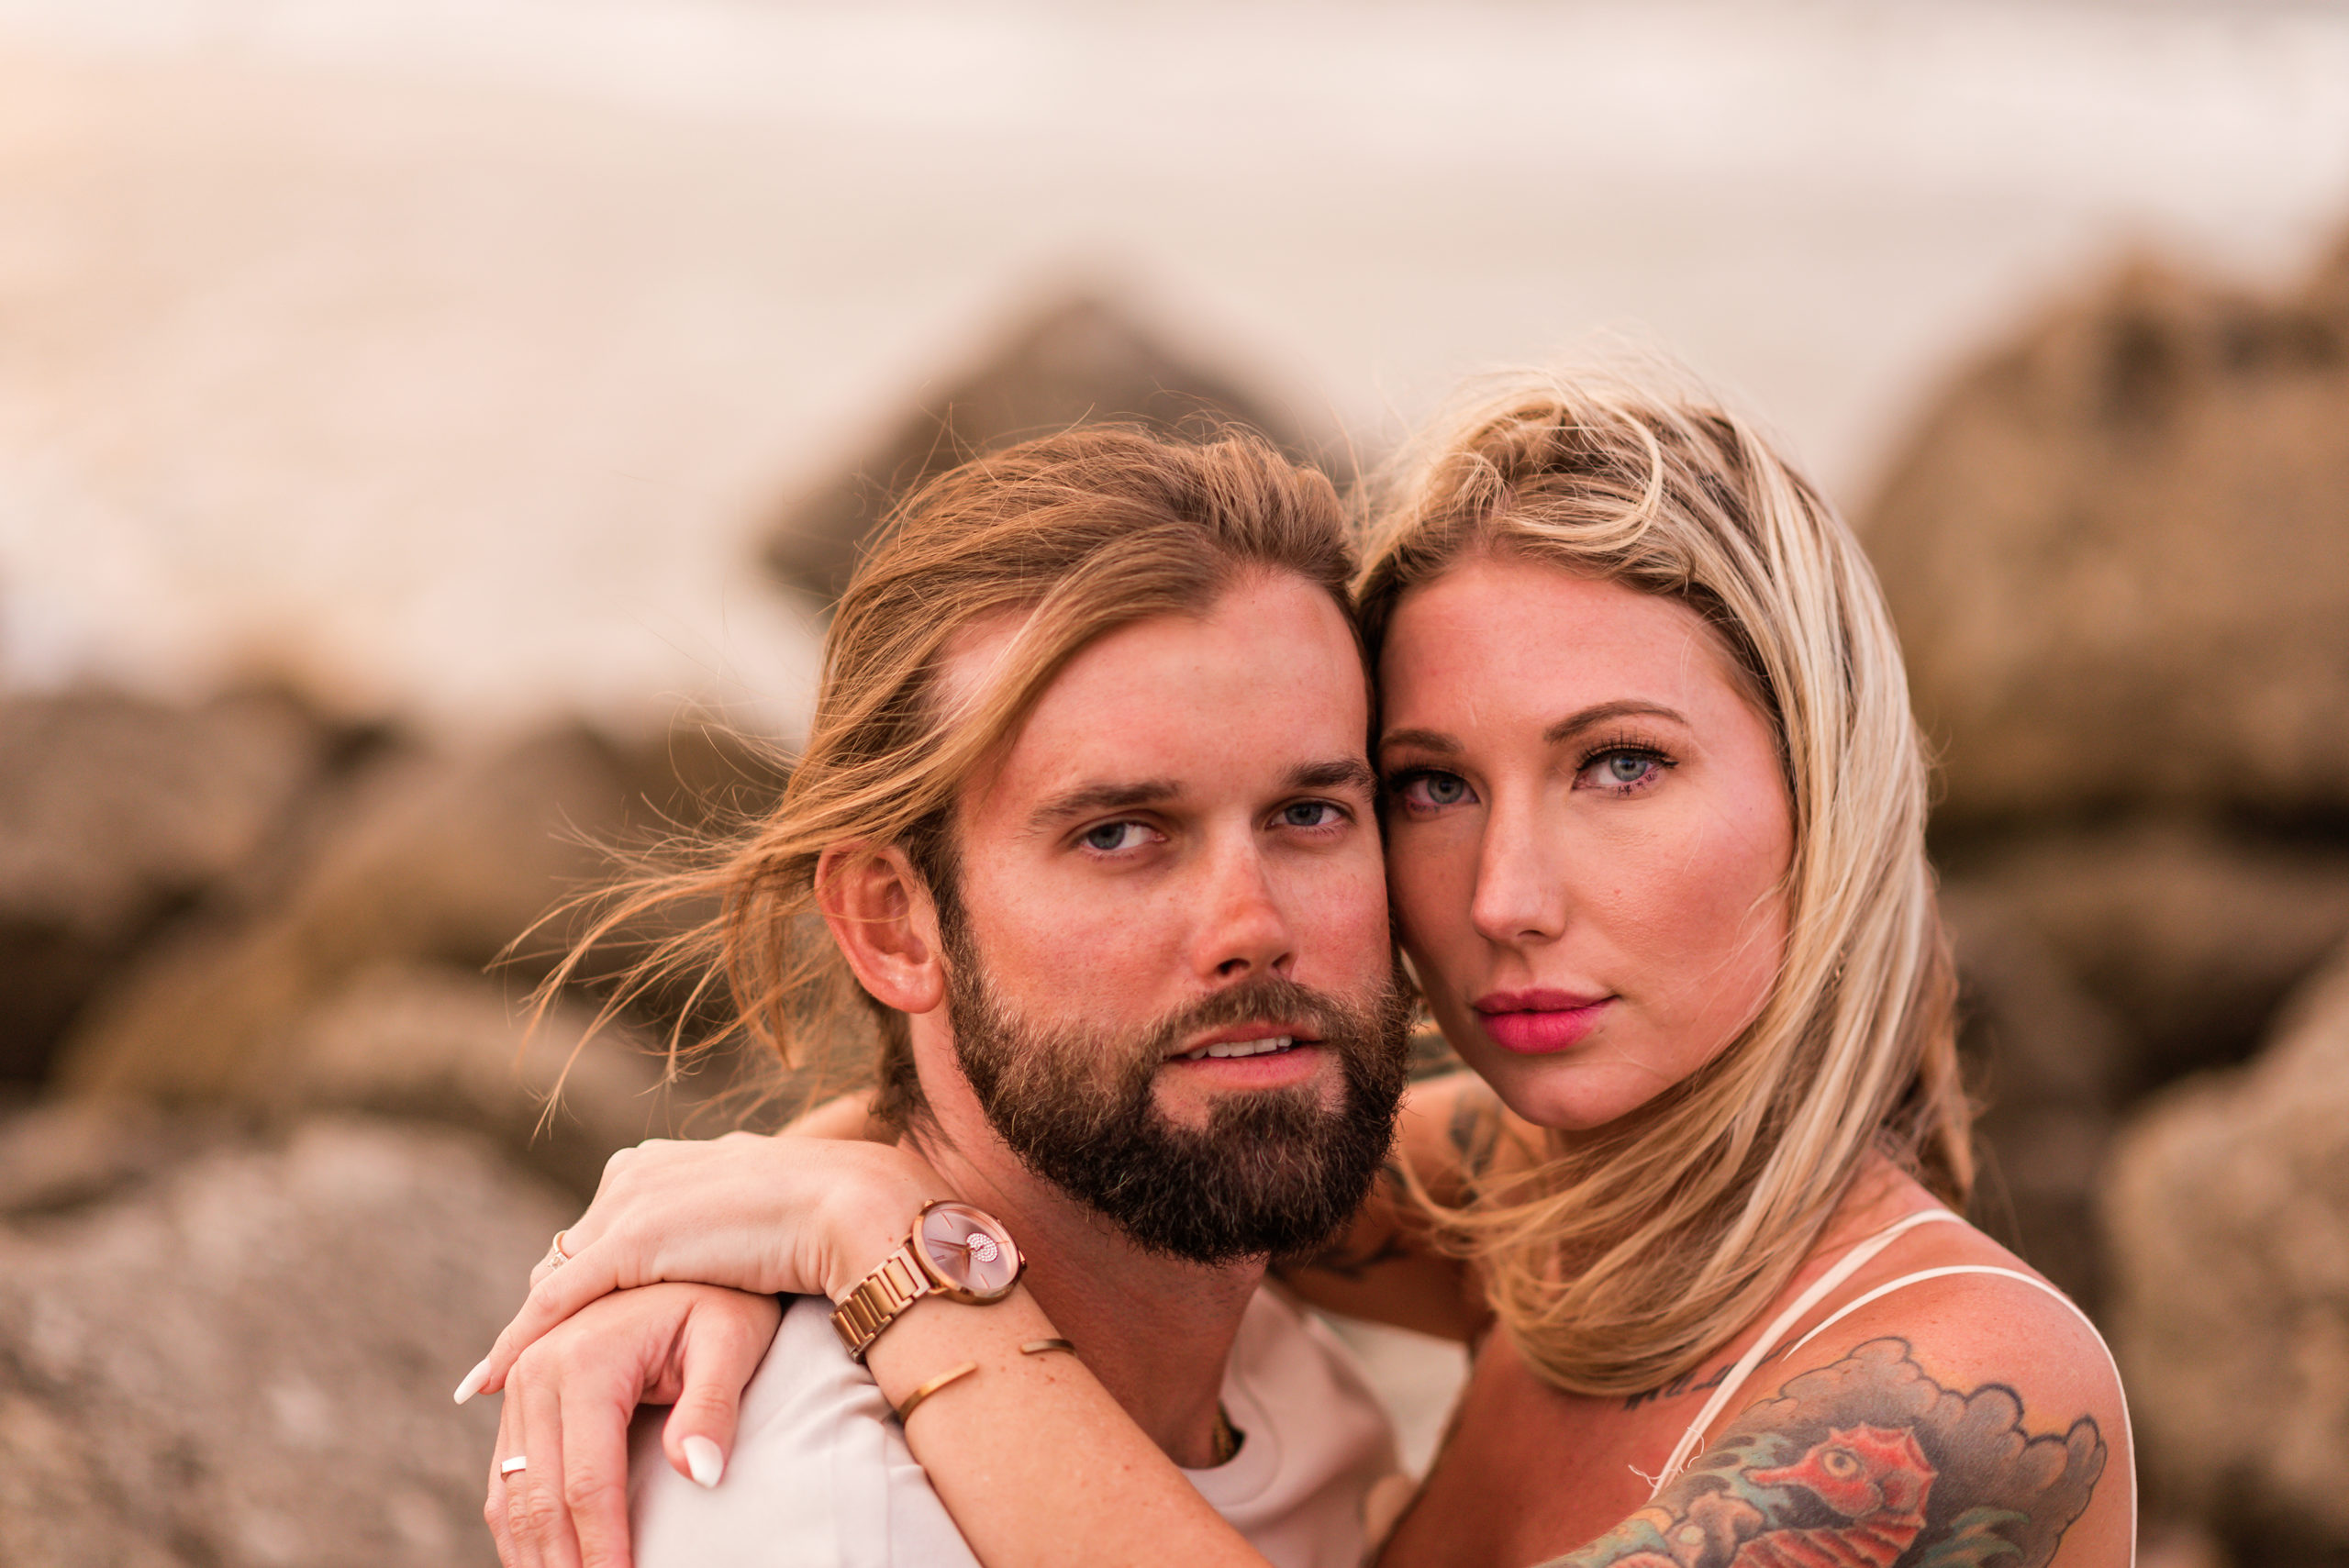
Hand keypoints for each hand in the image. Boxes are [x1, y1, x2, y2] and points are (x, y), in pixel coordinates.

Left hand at [460, 1131, 945, 1402]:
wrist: (849, 1204)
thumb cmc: (827, 1215)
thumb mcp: (758, 1218)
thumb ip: (723, 1231)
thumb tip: (727, 1252)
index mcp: (667, 1160)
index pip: (601, 1228)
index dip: (583, 1279)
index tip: (565, 1320)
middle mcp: (636, 1172)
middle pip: (569, 1253)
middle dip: (552, 1309)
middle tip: (529, 1366)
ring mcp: (630, 1204)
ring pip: (556, 1280)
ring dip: (531, 1335)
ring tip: (499, 1384)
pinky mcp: (630, 1243)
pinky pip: (555, 1303)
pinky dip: (517, 1344)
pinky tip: (487, 1382)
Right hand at [484, 1283, 780, 1567]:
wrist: (691, 1255)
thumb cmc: (723, 1302)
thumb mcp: (733, 1341)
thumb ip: (713, 1407)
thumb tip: (700, 1474)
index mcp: (585, 1357)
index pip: (587, 1481)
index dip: (604, 1548)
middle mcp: (537, 1368)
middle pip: (539, 1497)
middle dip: (564, 1563)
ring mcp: (520, 1382)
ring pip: (511, 1497)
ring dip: (535, 1556)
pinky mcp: (519, 1397)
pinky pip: (503, 1481)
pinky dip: (519, 1530)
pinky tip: (545, 1564)